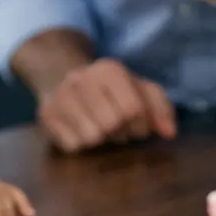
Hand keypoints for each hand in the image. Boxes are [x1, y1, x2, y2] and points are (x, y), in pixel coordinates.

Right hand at [38, 58, 176, 152]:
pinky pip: (73, 146)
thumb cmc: (108, 89)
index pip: (133, 109)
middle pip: (112, 124)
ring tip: (98, 128)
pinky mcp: (46, 116)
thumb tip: (170, 133)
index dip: (140, 125)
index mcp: (110, 69)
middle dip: (120, 133)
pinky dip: (81, 144)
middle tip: (116, 127)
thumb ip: (160, 107)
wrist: (61, 77)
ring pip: (92, 137)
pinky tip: (79, 130)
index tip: (136, 123)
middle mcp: (82, 79)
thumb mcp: (138, 89)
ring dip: (100, 140)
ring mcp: (61, 97)